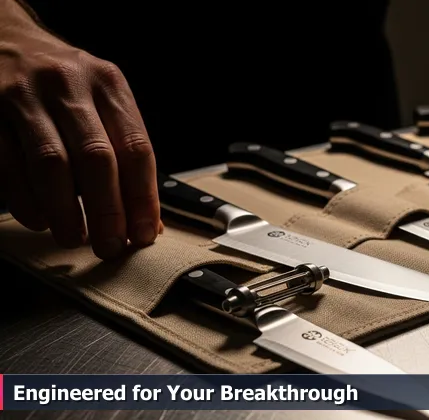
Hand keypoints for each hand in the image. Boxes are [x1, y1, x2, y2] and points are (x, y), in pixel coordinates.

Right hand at [0, 12, 160, 258]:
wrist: (2, 36)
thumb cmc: (63, 84)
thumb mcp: (101, 100)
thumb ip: (124, 151)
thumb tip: (148, 219)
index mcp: (108, 84)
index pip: (136, 148)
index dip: (144, 198)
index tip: (145, 235)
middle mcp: (69, 85)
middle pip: (97, 159)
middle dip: (108, 212)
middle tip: (110, 247)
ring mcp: (24, 95)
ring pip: (52, 165)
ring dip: (67, 211)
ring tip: (75, 238)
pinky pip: (9, 165)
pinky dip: (26, 200)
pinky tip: (39, 219)